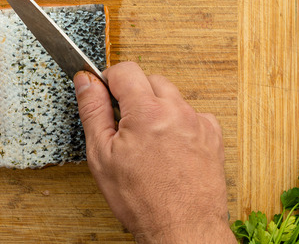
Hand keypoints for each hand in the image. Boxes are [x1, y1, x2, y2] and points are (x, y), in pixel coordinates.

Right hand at [73, 62, 233, 243]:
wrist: (182, 229)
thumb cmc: (142, 199)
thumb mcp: (102, 155)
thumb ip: (93, 110)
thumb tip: (85, 81)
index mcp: (146, 111)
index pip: (125, 70)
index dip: (109, 80)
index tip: (104, 94)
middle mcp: (176, 110)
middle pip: (150, 79)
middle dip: (134, 94)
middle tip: (124, 124)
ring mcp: (198, 122)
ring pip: (171, 97)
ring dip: (157, 108)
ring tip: (147, 141)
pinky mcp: (212, 135)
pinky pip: (191, 114)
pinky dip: (178, 123)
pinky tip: (168, 148)